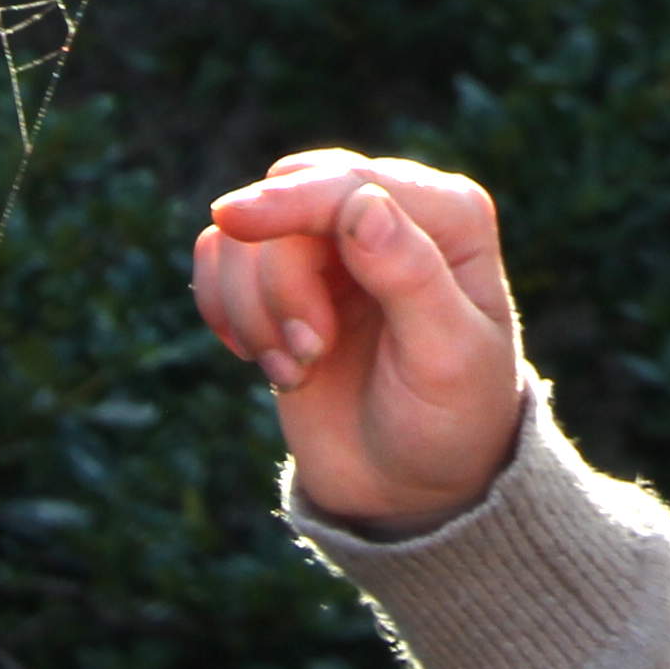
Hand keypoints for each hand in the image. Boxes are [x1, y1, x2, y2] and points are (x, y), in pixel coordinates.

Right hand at [191, 150, 524, 533]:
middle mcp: (391, 212)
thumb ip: (410, 275)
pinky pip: (219, 255)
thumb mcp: (446, 358)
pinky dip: (225, 308)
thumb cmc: (449, 420)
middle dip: (279, 279)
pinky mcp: (285, 276)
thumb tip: (364, 203)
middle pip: (291, 196)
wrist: (411, 485)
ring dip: (255, 310)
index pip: (352, 183)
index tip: (233, 223)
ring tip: (298, 370)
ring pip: (246, 231)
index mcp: (450, 216)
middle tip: (309, 355)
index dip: (290, 201)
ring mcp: (333, 241)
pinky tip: (265, 359)